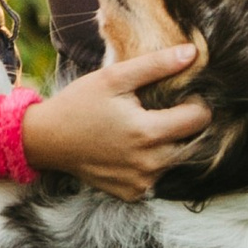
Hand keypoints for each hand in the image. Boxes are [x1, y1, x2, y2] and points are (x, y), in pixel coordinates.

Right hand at [20, 49, 209, 200]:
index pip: (200, 119)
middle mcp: (148, 164)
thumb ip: (156, 65)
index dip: (198, 103)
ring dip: (173, 146)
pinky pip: (159, 178)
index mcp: (147, 133)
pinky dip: (155, 163)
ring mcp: (141, 183)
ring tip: (149, 128)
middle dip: (188, 126)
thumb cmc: (79, 103)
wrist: (47, 140)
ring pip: (178, 162)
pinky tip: (136, 149)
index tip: (183, 96)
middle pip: (194, 143)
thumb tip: (192, 53)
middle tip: (168, 111)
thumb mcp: (114, 77)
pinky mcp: (132, 194)